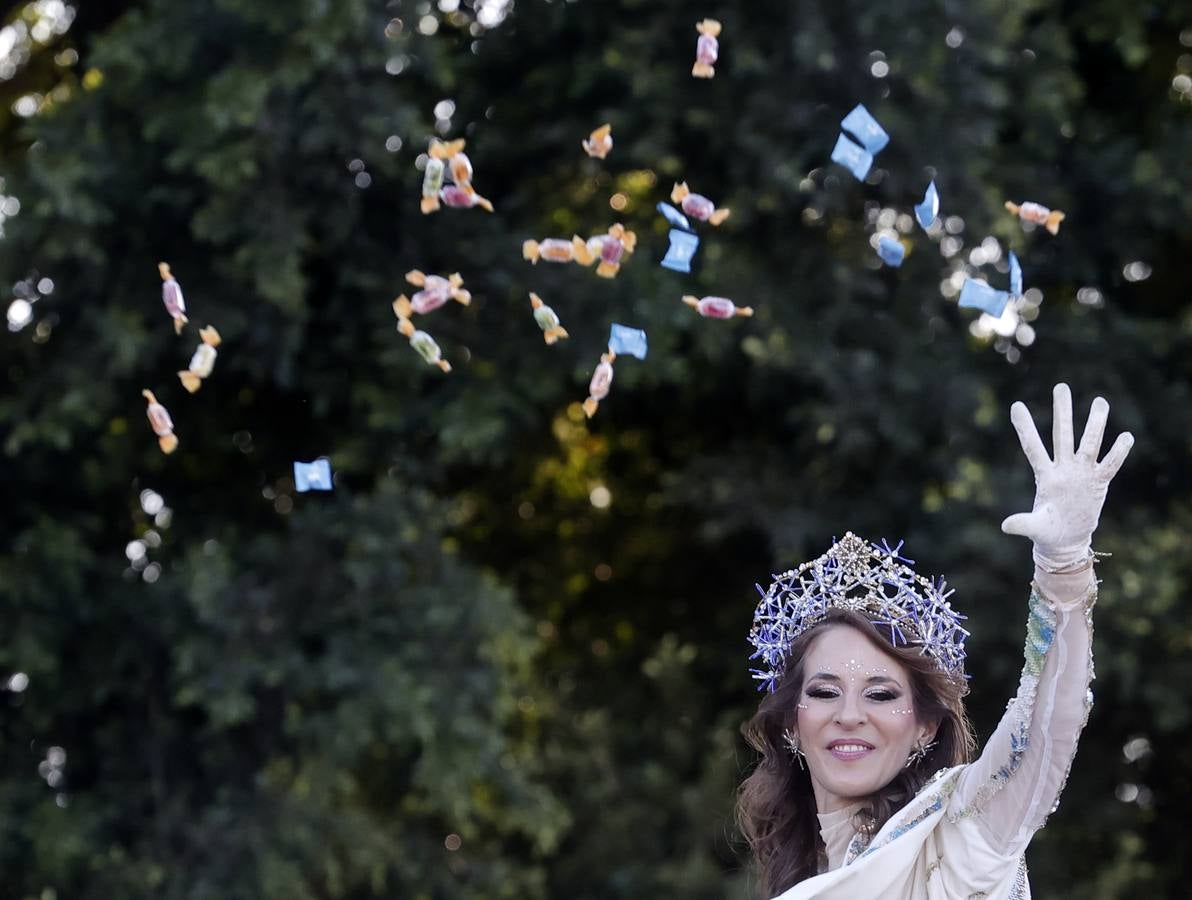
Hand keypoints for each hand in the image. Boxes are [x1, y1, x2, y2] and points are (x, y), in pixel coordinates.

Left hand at [1001, 383, 1134, 568]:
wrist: (1066, 540)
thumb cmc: (1047, 532)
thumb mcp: (1035, 528)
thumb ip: (1022, 523)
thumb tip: (1005, 526)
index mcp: (1044, 476)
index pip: (1032, 447)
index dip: (1025, 427)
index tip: (1016, 405)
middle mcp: (1063, 469)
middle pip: (1063, 435)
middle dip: (1063, 412)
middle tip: (1061, 386)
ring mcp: (1081, 473)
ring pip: (1089, 443)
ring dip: (1095, 424)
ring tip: (1100, 401)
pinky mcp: (1098, 482)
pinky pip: (1110, 464)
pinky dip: (1118, 452)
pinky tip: (1126, 436)